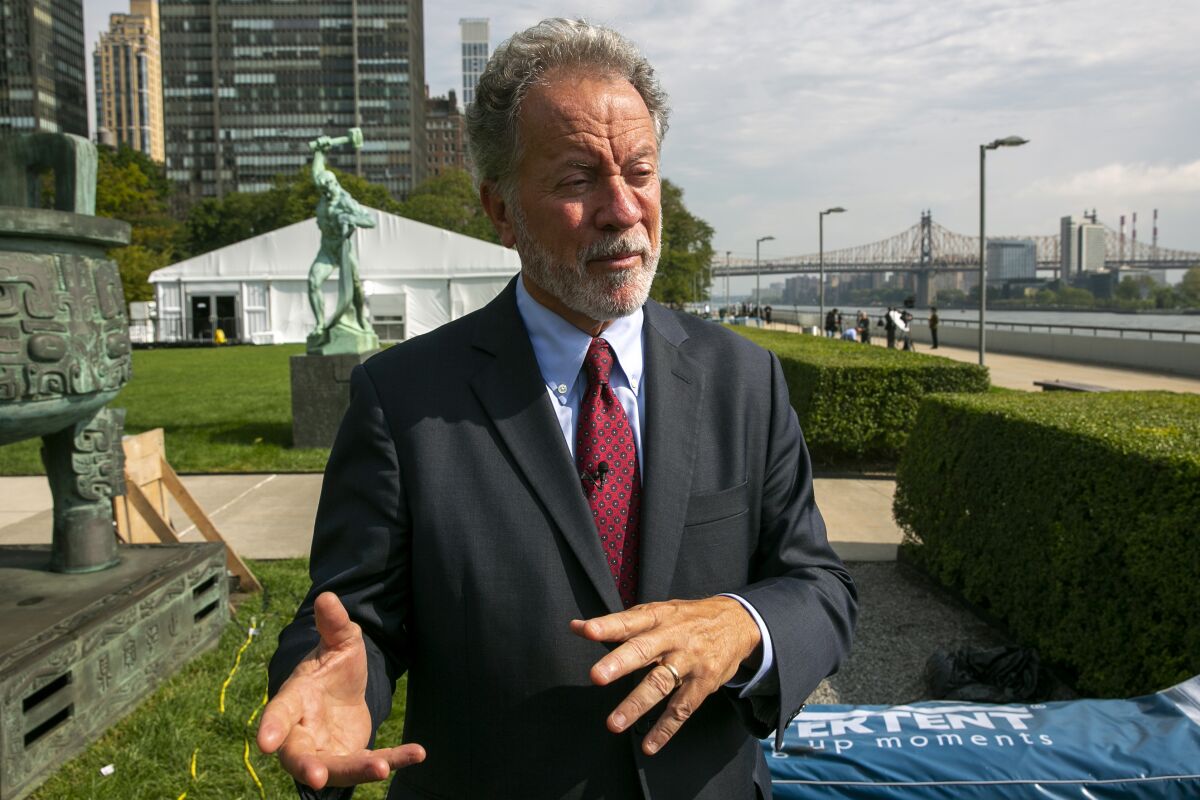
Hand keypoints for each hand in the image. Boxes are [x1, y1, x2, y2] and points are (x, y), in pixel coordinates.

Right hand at [257, 592, 424, 788]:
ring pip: (336, 769)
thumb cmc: (332, 666)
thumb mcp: (339, 642)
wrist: (345, 691)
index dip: (270, 727)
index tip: (265, 743)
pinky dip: (395, 759)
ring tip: (382, 769)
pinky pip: (371, 763)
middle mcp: (303, 731)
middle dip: (306, 767)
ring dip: (357, 771)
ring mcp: (325, 751)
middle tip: (317, 778)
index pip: (278, 714)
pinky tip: (418, 753)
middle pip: (298, 755)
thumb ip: (333, 623)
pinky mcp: (352, 759)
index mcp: (294, 700)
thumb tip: (327, 597)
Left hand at [570, 597, 760, 755]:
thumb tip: (576, 627)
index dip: (609, 625)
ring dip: (636, 704)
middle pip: (645, 650)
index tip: (586, 630)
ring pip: (661, 684)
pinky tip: (649, 745)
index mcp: (660, 616)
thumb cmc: (687, 618)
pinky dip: (665, 729)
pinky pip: (682, 709)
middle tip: (596, 676)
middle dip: (620, 663)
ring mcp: (690, 662)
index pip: (631, 620)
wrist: (738, 622)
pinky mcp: (704, 684)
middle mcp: (674, 638)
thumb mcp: (659, 611)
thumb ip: (620, 622)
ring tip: (613, 723)